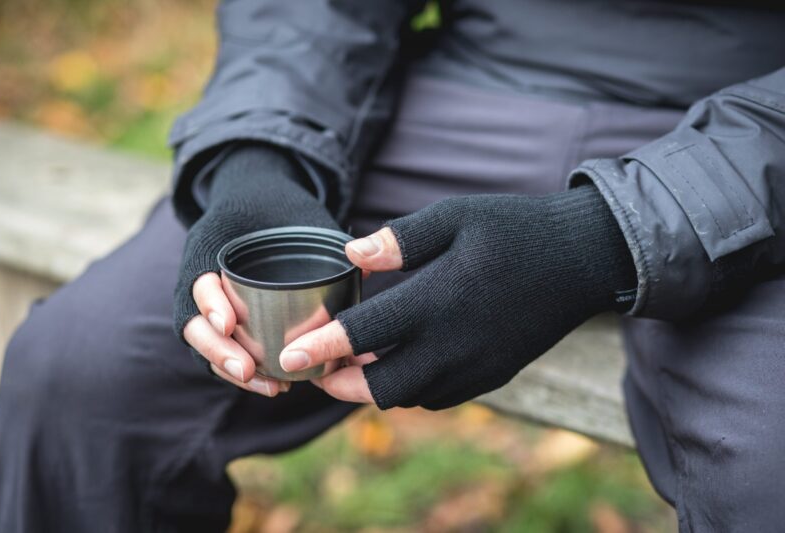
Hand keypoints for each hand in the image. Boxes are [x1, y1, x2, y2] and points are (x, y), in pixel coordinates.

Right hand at [173, 144, 338, 395]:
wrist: (266, 205)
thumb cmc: (283, 210)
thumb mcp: (298, 216)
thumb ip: (326, 241)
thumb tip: (369, 269)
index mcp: (212, 248)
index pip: (198, 280)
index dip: (208, 303)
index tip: (228, 323)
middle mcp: (205, 281)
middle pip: (194, 325)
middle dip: (218, 351)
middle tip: (247, 370)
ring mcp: (212, 305)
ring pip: (209, 347)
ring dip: (234, 371)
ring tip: (272, 388)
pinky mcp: (230, 325)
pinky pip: (229, 354)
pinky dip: (249, 374)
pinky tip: (278, 387)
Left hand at [277, 186, 636, 409]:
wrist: (583, 258)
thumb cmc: (514, 228)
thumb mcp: (456, 216)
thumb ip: (401, 239)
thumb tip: (351, 254)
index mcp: (442, 299)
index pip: (366, 334)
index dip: (320, 346)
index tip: (287, 356)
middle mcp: (458, 343)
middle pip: (383, 387)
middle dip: (341, 383)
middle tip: (315, 368)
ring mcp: (479, 365)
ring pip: (411, 396)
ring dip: (375, 386)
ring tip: (354, 361)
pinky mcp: (494, 374)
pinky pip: (440, 396)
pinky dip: (411, 387)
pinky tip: (400, 361)